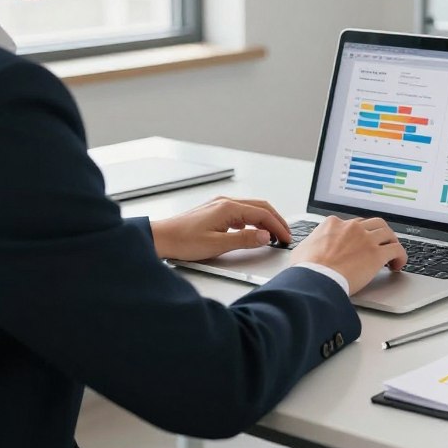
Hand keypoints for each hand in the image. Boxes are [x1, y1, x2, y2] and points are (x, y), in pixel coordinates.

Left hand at [149, 196, 291, 260]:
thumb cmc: (183, 241)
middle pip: (260, 207)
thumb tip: (265, 237)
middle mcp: (226, 202)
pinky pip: (241, 212)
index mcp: (229, 208)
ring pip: (251, 209)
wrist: (161, 238)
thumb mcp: (217, 245)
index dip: (277, 226)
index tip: (286, 238)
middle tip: (285, 235)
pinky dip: (252, 221)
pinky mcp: (215, 211)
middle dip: (275, 221)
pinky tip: (252, 232)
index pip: (262, 214)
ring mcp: (220, 205)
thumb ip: (244, 240)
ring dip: (265, 220)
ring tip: (272, 234)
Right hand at [290, 215, 406, 293]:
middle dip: (379, 234)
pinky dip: (400, 256)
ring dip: (392, 242)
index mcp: (333, 224)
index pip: (353, 224)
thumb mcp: (302, 250)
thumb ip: (310, 245)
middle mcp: (352, 227)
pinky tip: (398, 264)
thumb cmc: (306, 270)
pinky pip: (396, 250)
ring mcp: (365, 239)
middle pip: (373, 224)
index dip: (359, 234)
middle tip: (381, 244)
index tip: (361, 243)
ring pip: (388, 233)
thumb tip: (307, 250)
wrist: (315, 280)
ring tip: (392, 253)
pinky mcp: (376, 254)